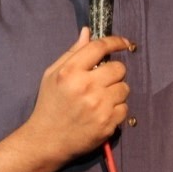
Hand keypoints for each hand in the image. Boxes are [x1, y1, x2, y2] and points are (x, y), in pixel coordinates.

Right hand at [24, 27, 129, 162]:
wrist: (47, 140)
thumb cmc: (49, 103)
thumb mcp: (52, 73)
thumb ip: (72, 52)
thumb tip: (88, 32)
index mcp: (71, 71)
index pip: (100, 48)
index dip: (115, 42)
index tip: (123, 43)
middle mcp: (87, 87)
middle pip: (118, 68)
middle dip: (114, 71)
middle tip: (103, 78)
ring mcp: (99, 107)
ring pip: (124, 88)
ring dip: (116, 90)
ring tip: (101, 96)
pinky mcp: (108, 124)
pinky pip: (125, 108)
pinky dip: (117, 108)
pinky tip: (103, 111)